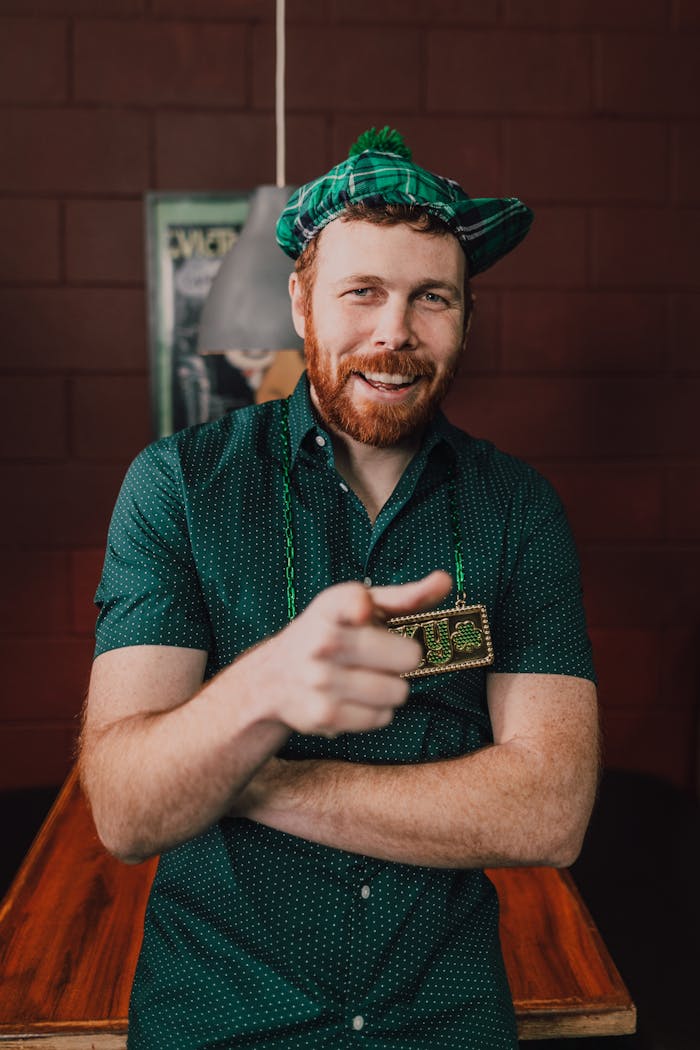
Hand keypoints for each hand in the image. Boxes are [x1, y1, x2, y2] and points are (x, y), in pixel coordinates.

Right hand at [236, 570, 451, 737]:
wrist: (274, 676)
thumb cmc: (332, 633)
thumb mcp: (362, 607)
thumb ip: (406, 596)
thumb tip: (445, 580)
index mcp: (331, 607)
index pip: (351, 600)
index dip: (362, 607)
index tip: (362, 612)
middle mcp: (322, 642)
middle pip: (407, 657)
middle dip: (402, 659)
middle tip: (381, 657)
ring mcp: (320, 680)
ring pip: (398, 692)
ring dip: (391, 688)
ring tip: (369, 679)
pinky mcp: (323, 714)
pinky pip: (381, 717)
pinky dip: (376, 712)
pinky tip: (356, 699)